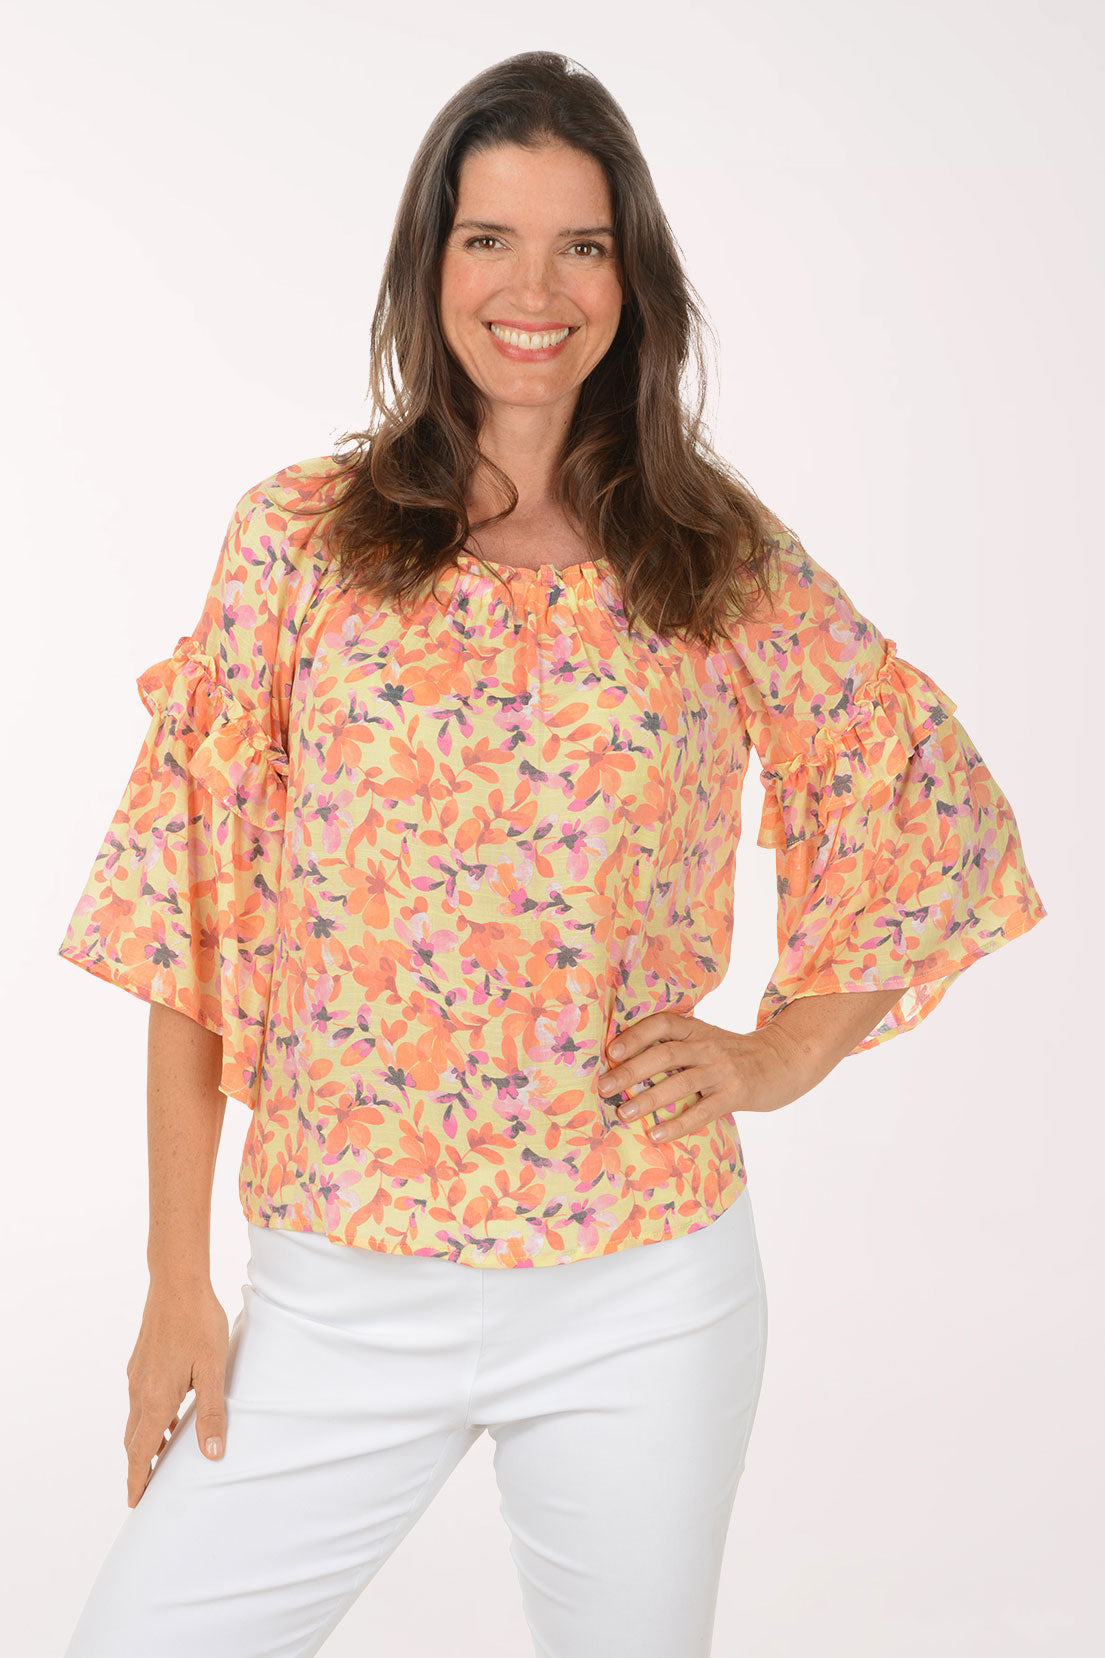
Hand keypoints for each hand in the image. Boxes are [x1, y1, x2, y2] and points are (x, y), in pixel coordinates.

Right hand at [124, 1282, 229, 1506]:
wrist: (176, 1283)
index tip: (135, 1502)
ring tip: (164, 1454)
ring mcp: (136, 1375)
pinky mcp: (140, 1361)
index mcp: (155, 1399)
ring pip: (136, 1419)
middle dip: (141, 1465)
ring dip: (146, 1440)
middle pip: (134, 1440)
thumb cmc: (198, 1324)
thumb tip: (212, 1453)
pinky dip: (148, 1417)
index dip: (138, 1480)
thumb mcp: (213, 1370)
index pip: (141, 1452)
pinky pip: (139, 1399)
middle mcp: (139, 1391)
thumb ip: (212, 1412)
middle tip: (151, 1486)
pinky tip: (168, 1412)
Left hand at [597, 1010, 814, 1142]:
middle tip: (604, 1088)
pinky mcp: (735, 1095)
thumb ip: (676, 1044)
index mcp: (696, 1029)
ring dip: (648, 1099)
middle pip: (664, 1055)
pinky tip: (657, 1135)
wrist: (783, 1060)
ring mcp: (722, 1071)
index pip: (663, 1023)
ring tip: (623, 1113)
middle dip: (630, 1072)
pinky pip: (702, 1112)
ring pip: (680, 1083)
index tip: (611, 1052)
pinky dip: (677, 1124)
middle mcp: (707, 1046)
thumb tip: (626, 1062)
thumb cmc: (733, 1054)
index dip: (636, 1035)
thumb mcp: (707, 1038)